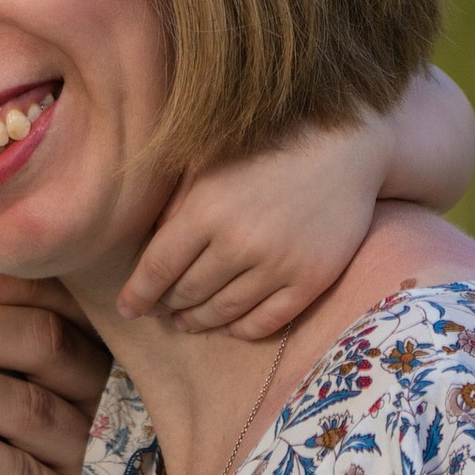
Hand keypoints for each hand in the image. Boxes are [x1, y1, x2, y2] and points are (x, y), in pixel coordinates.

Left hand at [121, 115, 390, 343]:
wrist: (346, 145)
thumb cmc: (267, 148)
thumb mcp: (209, 164)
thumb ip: (177, 205)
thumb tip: (146, 251)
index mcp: (206, 209)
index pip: (157, 269)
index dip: (138, 294)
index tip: (128, 307)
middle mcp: (240, 241)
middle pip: (187, 293)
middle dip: (168, 306)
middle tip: (161, 309)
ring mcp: (279, 264)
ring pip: (223, 313)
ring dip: (199, 322)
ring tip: (188, 321)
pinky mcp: (311, 279)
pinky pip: (265, 322)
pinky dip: (240, 329)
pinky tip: (228, 323)